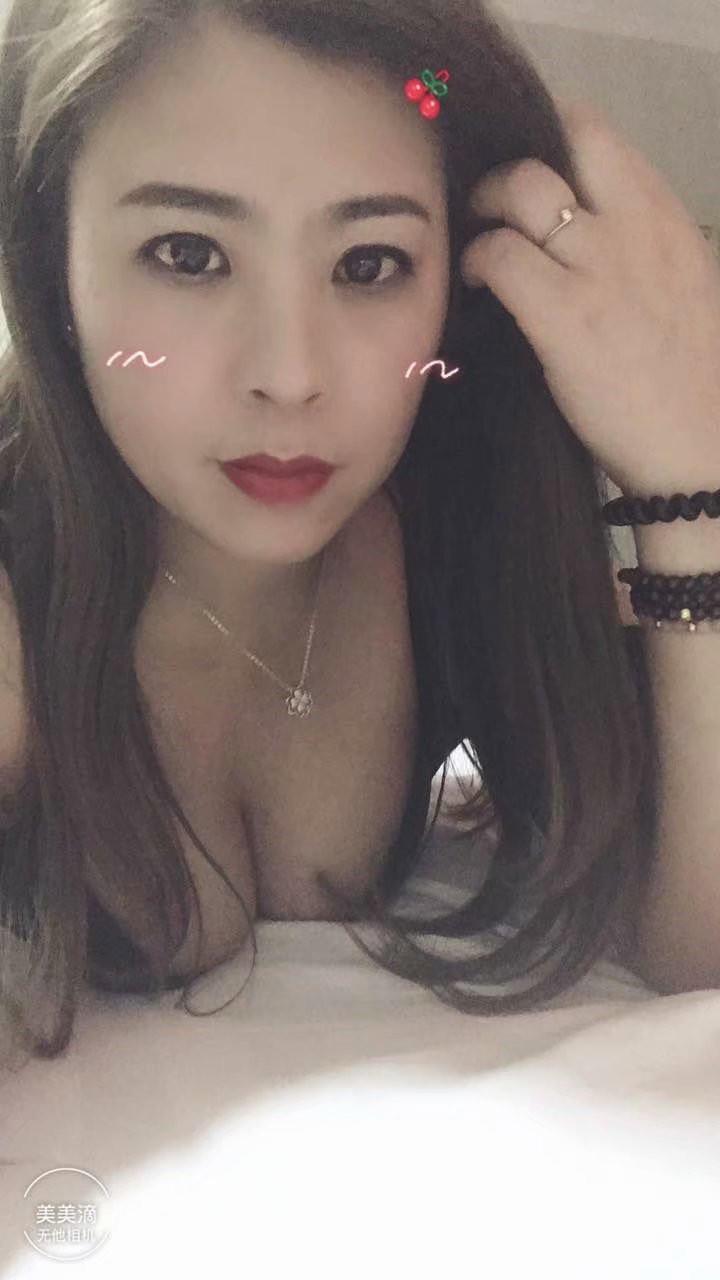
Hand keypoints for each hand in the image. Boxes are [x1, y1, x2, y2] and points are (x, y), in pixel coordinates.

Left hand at [459, 98, 719, 498]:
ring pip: (520, 187)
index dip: (550, 137)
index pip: (598, 135)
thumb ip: (637, 242)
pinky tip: (474, 284)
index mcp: (664, 215)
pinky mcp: (564, 315)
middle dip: (511, 159)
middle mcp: (636, 224)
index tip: (525, 167)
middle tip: (490, 201)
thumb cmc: (685, 375)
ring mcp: (599, 266)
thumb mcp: (680, 282)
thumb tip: (574, 224)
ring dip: (483, 206)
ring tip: (474, 242)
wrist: (698, 444)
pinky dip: (474, 261)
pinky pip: (498, 255)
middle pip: (562, 138)